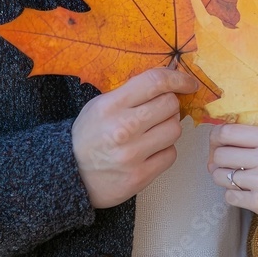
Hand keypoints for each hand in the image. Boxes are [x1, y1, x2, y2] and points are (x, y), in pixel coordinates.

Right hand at [72, 67, 197, 207]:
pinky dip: (165, 151)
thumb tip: (169, 81)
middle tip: (159, 111)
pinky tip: (150, 150)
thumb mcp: (101, 104)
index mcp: (112, 105)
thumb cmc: (89, 135)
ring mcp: (132, 155)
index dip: (178, 79)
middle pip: (170, 105)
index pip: (155, 82)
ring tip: (152, 132)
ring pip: (174, 130)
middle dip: (170, 105)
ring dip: (168, 128)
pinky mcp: (139, 177)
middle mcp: (123, 128)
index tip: (189, 83)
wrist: (68, 175)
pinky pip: (170, 155)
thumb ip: (132, 92)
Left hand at [208, 124, 257, 241]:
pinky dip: (233, 196)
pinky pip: (230, 197)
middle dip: (216, 158)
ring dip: (223, 178)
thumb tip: (229, 137)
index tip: (216, 142)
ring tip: (232, 179)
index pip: (228, 131)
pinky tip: (244, 194)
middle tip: (221, 163)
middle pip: (221, 153)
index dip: (216, 137)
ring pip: (221, 176)